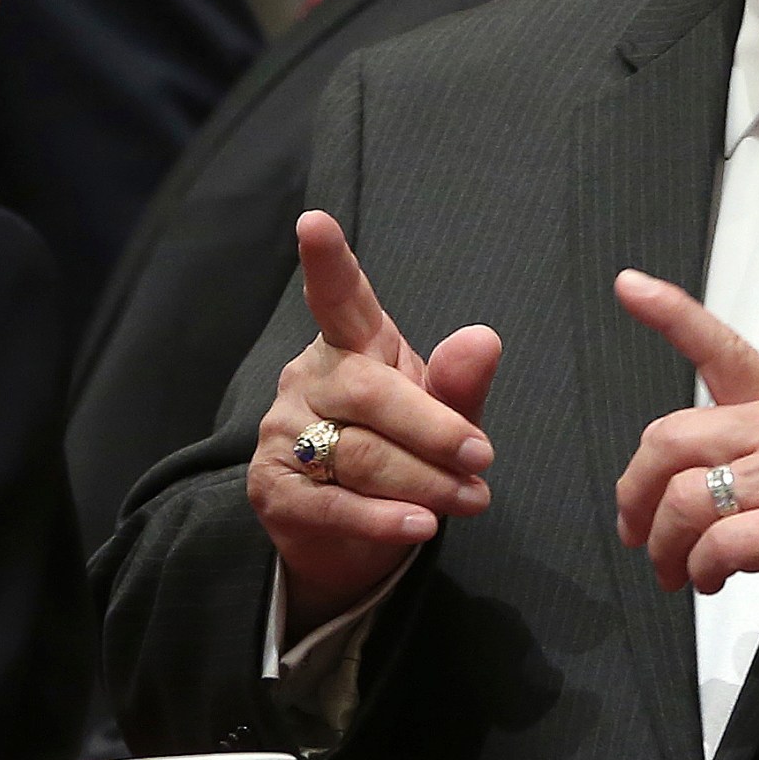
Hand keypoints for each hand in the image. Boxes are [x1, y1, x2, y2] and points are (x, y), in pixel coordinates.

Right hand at [247, 211, 502, 637]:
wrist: (348, 538)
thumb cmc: (400, 453)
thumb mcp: (441, 417)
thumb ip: (459, 383)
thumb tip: (484, 338)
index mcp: (351, 343)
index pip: (339, 296)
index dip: (328, 260)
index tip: (315, 222)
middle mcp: (309, 378)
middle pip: (371, 393)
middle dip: (435, 429)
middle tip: (484, 458)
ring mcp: (283, 434)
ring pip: (360, 453)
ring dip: (425, 482)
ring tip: (472, 499)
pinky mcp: (274, 491)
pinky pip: (334, 503)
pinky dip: (384, 518)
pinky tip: (420, 526)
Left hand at [612, 269, 758, 663]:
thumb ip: (754, 451)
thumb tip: (678, 475)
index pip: (724, 350)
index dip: (671, 315)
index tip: (631, 286)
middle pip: (673, 438)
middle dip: (636, 491)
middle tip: (635, 529)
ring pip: (685, 498)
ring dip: (665, 546)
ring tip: (677, 569)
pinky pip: (718, 544)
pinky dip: (700, 570)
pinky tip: (711, 580)